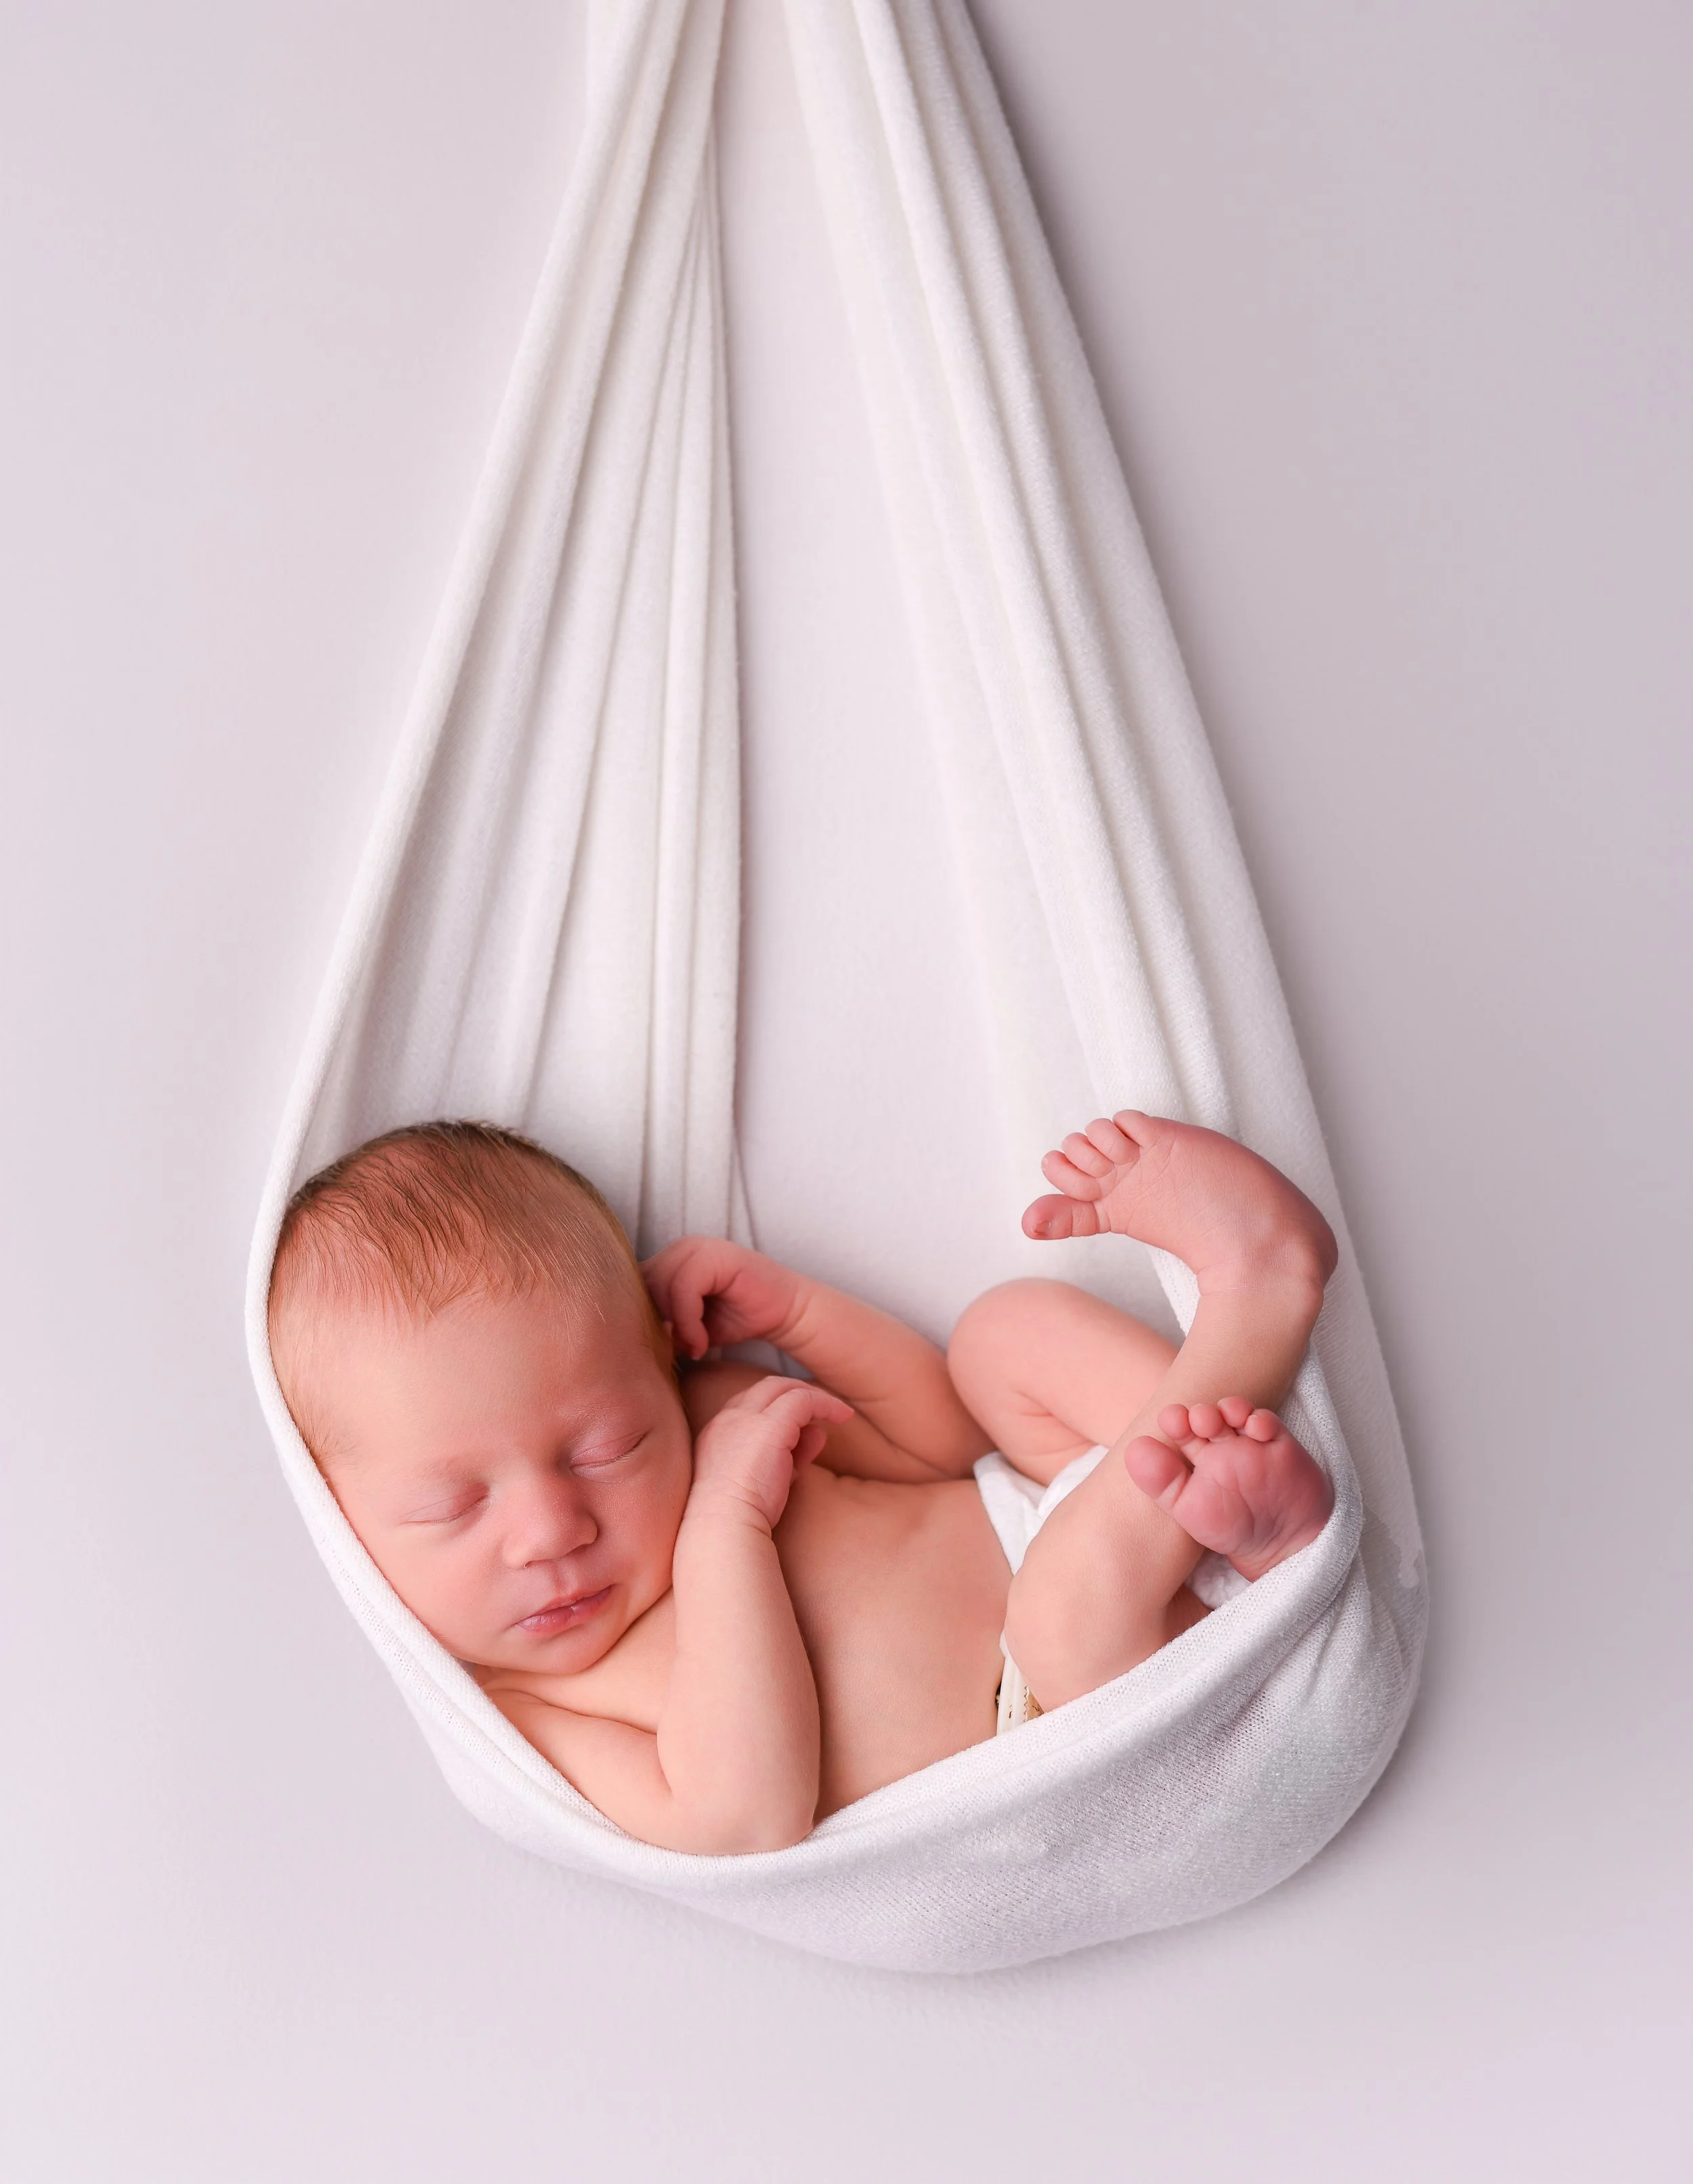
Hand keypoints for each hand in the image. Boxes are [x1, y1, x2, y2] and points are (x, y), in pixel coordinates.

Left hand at [642, 1238, 804, 1360]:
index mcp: (668, 1260)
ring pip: (660, 1286)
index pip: (632, 1286)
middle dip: (656, 1323)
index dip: (640, 1319)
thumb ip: (661, 1323)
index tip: (664, 1348)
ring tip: (693, 1348)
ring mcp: (697, 1247)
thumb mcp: (688, 1326)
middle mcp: (679, 1248)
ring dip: (674, 1326)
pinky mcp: (716, 1255)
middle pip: (642, 1285)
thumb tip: (628, 1338)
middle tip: (680, 1350)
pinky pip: (684, 1287)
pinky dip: (688, 1321)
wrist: (784, 1313)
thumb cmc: (735, 1319)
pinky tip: (702, 1342)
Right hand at [687, 1376, 852, 1530]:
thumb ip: (791, 1453)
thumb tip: (818, 1432)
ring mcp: (746, 1418)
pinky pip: (803, 1400)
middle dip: (795, 1392)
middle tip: (822, 1406)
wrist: (726, 1525)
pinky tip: (843, 1416)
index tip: (803, 1426)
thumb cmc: (742, 1512)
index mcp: (718, 1432)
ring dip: (812, 1396)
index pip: (751, 1405)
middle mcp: (728, 1418)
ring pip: (783, 1387)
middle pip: (765, 1388)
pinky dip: (825, 1404)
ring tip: (837, 1410)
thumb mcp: (769, 1478)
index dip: (779, 1409)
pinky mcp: (770, 1425)